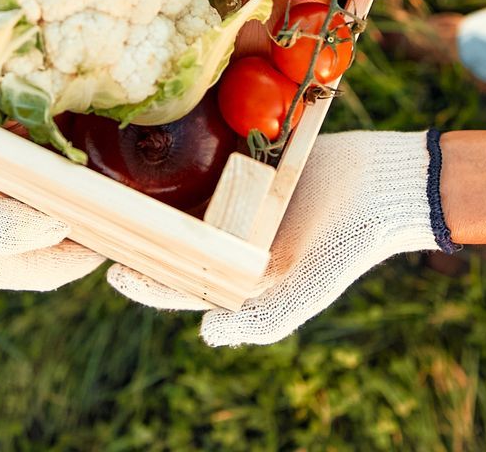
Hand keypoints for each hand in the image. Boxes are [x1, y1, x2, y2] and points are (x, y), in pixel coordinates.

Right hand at [0, 110, 103, 292]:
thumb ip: (1, 224)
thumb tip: (61, 226)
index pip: (65, 264)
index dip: (101, 236)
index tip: (131, 198)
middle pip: (53, 241)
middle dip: (85, 209)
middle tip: (112, 164)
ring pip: (30, 212)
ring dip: (56, 186)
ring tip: (81, 149)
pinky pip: (2, 189)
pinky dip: (24, 168)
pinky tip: (29, 136)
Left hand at [109, 130, 451, 344]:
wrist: (389, 182)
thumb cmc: (350, 239)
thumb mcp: (308, 286)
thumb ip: (263, 320)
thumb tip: (207, 336)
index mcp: (247, 275)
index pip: (187, 282)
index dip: (150, 281)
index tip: (112, 271)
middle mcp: (239, 239)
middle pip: (179, 240)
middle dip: (142, 236)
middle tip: (97, 225)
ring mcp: (243, 200)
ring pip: (187, 202)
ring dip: (154, 198)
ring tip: (112, 187)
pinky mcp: (250, 163)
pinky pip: (209, 163)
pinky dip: (184, 161)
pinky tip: (152, 149)